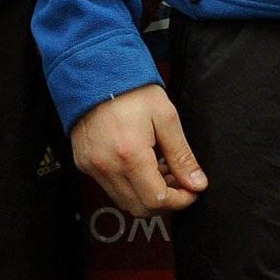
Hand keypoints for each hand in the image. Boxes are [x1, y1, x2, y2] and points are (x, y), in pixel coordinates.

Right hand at [70, 83, 206, 217]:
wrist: (93, 71)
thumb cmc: (130, 89)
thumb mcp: (165, 116)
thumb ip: (182, 155)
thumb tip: (197, 183)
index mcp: (130, 155)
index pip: (159, 201)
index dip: (181, 200)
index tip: (191, 189)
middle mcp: (106, 166)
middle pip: (141, 208)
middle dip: (165, 201)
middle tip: (177, 180)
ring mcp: (91, 166)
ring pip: (124, 201)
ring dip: (146, 194)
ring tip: (157, 169)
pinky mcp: (83, 163)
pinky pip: (109, 187)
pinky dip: (128, 185)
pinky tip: (138, 164)